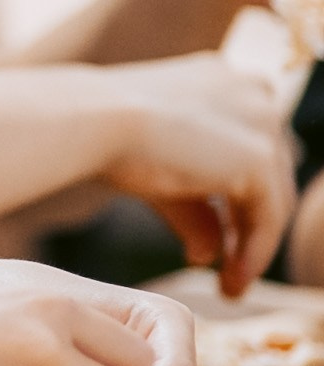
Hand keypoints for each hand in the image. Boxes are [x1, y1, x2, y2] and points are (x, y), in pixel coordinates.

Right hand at [94, 53, 292, 293]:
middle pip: (269, 174)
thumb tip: (206, 256)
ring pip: (275, 197)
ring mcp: (262, 121)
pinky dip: (255, 253)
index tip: (223, 242)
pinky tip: (229, 280)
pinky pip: (270, 217)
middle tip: (229, 271)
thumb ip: (195, 210)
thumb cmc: (105, 134)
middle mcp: (254, 92)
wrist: (91, 120)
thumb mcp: (160, 174)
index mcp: (226, 81)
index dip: (240, 199)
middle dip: (250, 226)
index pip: (251, 147)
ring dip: (255, 247)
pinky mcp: (260, 155)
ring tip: (228, 285)